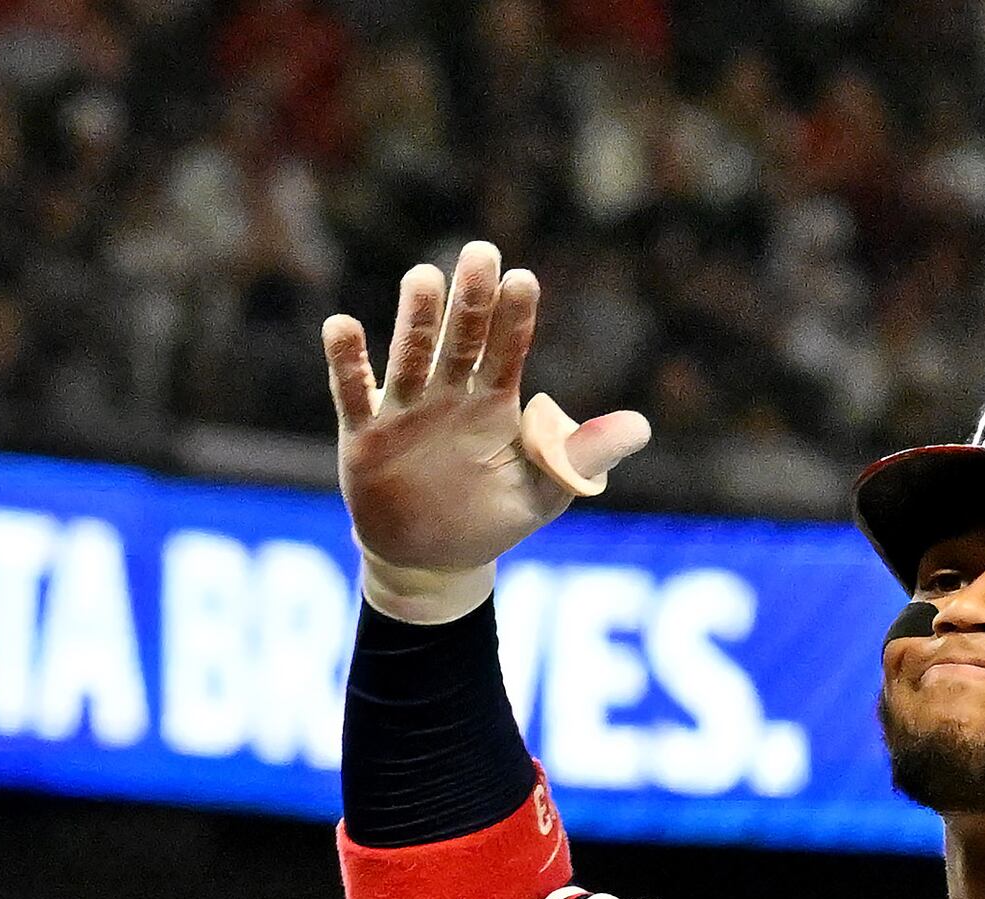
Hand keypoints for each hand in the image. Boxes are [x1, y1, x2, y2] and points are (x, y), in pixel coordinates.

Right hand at [322, 240, 650, 621]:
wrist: (432, 560)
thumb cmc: (493, 518)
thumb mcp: (546, 492)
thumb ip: (584, 458)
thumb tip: (642, 429)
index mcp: (496, 401)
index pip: (510, 348)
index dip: (516, 316)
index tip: (523, 280)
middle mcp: (451, 394)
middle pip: (462, 338)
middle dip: (471, 298)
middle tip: (480, 252)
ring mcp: (407, 410)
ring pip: (411, 356)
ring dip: (415, 320)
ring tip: (422, 279)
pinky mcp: (366, 436)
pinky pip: (355, 393)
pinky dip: (347, 362)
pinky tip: (341, 326)